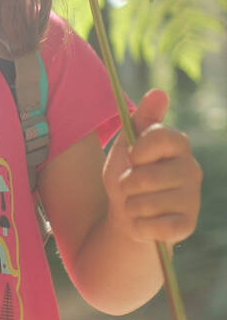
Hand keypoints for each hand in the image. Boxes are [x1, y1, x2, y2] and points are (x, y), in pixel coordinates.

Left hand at [102, 88, 201, 247]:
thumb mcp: (126, 144)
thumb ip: (140, 119)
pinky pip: (155, 227)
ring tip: (135, 204)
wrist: (127, 215)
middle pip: (146, 177)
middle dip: (126, 185)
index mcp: (178, 144)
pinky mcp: (188, 224)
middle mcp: (191, 169)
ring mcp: (192, 198)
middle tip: (129, 187)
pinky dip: (140, 227)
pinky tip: (144, 223)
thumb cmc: (127, 175)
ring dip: (130, 207)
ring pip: (146, 204)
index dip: (138, 150)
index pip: (160, 137)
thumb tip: (159, 92)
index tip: (132, 157)